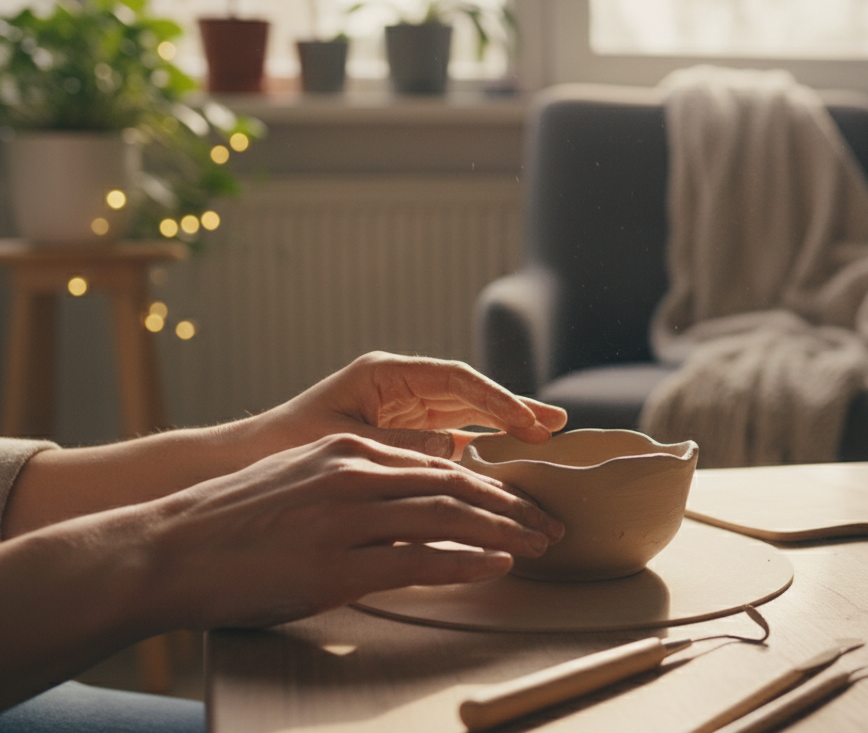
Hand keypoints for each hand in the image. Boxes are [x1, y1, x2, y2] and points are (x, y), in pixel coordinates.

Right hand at [138, 433, 564, 629]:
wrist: (167, 549)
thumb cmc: (234, 522)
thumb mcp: (302, 480)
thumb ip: (357, 483)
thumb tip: (410, 498)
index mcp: (348, 452)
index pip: (440, 466)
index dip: (491, 485)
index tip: (523, 502)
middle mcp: (353, 475)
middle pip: (457, 486)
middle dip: (511, 506)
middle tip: (549, 524)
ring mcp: (345, 518)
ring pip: (448, 518)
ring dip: (503, 532)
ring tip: (538, 545)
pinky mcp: (334, 564)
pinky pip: (419, 559)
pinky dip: (465, 562)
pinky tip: (496, 564)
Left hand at [252, 352, 567, 460]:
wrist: (246, 461)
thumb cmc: (286, 444)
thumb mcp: (344, 442)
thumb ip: (400, 445)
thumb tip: (455, 448)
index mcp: (384, 374)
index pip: (455, 379)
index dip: (495, 399)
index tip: (526, 421)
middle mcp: (400, 387)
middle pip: (470, 395)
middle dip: (513, 409)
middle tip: (555, 425)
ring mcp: (404, 411)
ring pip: (467, 415)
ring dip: (504, 427)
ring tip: (545, 436)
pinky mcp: (402, 436)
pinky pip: (452, 439)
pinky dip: (480, 448)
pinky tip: (506, 462)